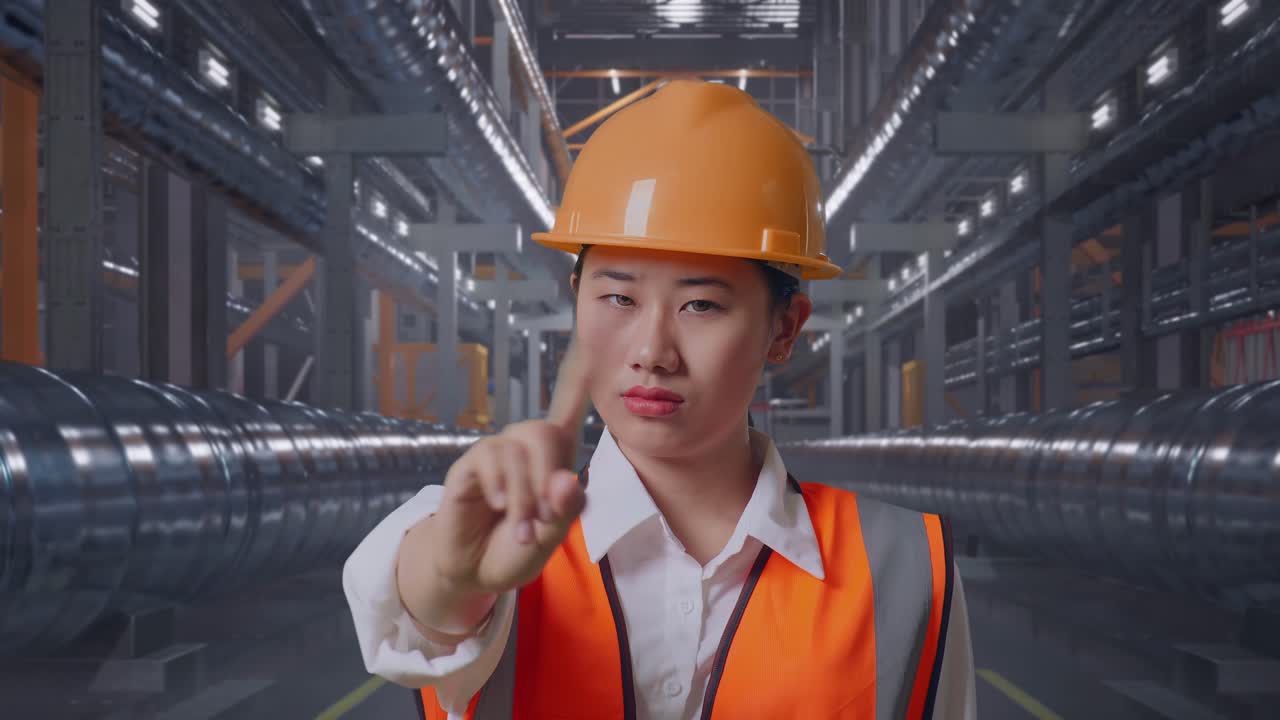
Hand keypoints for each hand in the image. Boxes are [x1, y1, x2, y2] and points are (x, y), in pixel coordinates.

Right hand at [427, 334, 591, 595]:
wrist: (475, 571)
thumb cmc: (516, 548)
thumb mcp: (550, 537)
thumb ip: (564, 510)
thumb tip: (567, 480)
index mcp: (552, 460)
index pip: (567, 412)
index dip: (578, 382)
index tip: (590, 349)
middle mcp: (523, 448)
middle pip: (544, 431)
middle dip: (548, 477)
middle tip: (544, 519)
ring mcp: (494, 454)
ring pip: (518, 449)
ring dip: (525, 495)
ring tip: (523, 531)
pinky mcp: (468, 466)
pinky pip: (490, 457)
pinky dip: (502, 485)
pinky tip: (500, 506)